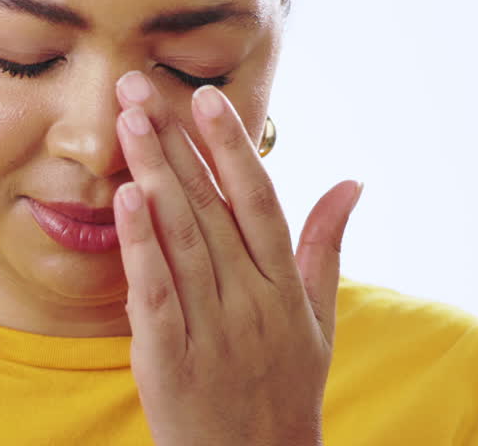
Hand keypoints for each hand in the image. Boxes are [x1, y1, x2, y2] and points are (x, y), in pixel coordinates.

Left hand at [112, 71, 362, 445]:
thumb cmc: (287, 389)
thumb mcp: (321, 320)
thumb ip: (328, 246)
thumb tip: (352, 180)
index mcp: (283, 285)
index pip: (258, 199)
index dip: (231, 145)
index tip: (205, 96)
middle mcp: (250, 300)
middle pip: (209, 207)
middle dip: (174, 143)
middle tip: (138, 87)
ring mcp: (210, 329)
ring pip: (181, 239)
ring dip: (153, 175)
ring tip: (127, 123)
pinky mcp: (169, 360)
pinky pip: (154, 295)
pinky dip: (140, 247)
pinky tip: (125, 201)